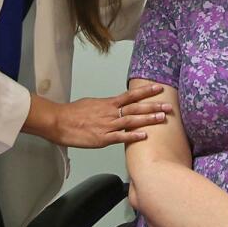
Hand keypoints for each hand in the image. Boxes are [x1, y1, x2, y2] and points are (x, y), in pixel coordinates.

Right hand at [27, 84, 172, 147]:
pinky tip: (145, 136)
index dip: (146, 91)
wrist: (58, 122)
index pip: (131, 95)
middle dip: (154, 106)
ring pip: (132, 120)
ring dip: (148, 119)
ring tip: (162, 118)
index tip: (159, 87)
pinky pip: (121, 137)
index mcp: (108, 103)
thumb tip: (115, 105)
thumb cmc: (73, 113)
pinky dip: (133, 136)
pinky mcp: (103, 139)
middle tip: (169, 105)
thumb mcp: (91, 103)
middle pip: (136, 107)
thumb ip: (106, 105)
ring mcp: (107, 125)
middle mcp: (110, 112)